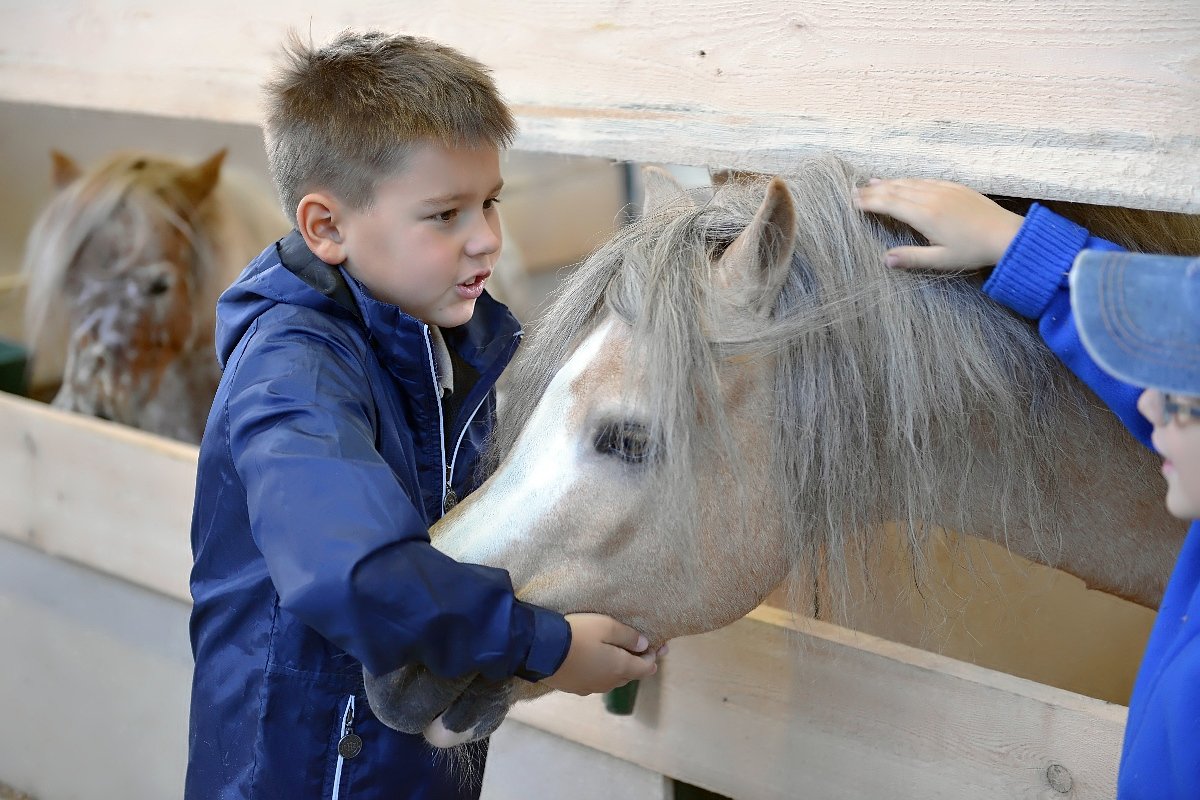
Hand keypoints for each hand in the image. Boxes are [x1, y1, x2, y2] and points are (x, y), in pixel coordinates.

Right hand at [542, 613, 658, 695]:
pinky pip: (596, 681)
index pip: (646, 667)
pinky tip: (595, 662)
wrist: (540, 650)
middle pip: (630, 675)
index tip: (659, 646)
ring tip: (618, 655)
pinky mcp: (575, 688)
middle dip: (638, 662)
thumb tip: (645, 645)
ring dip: (619, 668)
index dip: (654, 657)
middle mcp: (609, 682)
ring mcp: (591, 688)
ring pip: (613, 680)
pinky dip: (602, 672)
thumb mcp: (606, 626)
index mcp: (620, 668)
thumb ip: (628, 636)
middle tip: (641, 648)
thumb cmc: (577, 634)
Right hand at [852, 178, 1023, 270]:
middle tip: (854, 191)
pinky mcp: (955, 188)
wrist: (1008, 235)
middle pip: (896, 190)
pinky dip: (909, 180)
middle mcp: (931, 197)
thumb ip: (912, 258)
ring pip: (910, 182)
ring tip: (872, 182)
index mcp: (925, 215)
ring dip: (889, 183)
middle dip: (873, 190)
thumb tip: (884, 259)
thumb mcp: (941, 260)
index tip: (853, 202)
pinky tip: (904, 182)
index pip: (889, 204)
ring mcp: (944, 189)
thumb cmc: (974, 251)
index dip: (869, 202)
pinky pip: (925, 180)